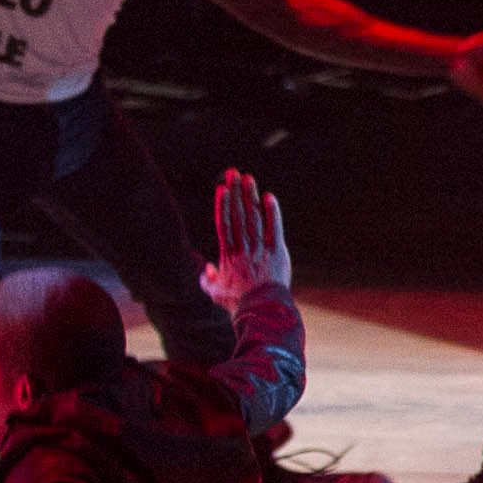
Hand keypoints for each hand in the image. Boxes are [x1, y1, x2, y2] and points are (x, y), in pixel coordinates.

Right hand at [200, 169, 290, 300]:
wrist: (261, 309)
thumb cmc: (238, 302)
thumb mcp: (215, 293)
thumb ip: (207, 280)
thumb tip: (206, 268)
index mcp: (228, 254)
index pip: (224, 223)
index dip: (222, 205)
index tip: (221, 189)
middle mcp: (243, 247)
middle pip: (237, 214)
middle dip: (235, 192)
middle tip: (233, 173)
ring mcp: (260, 248)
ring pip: (253, 216)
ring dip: (250, 196)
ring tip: (248, 178)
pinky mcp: (276, 251)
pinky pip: (273, 227)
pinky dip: (272, 212)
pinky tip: (269, 197)